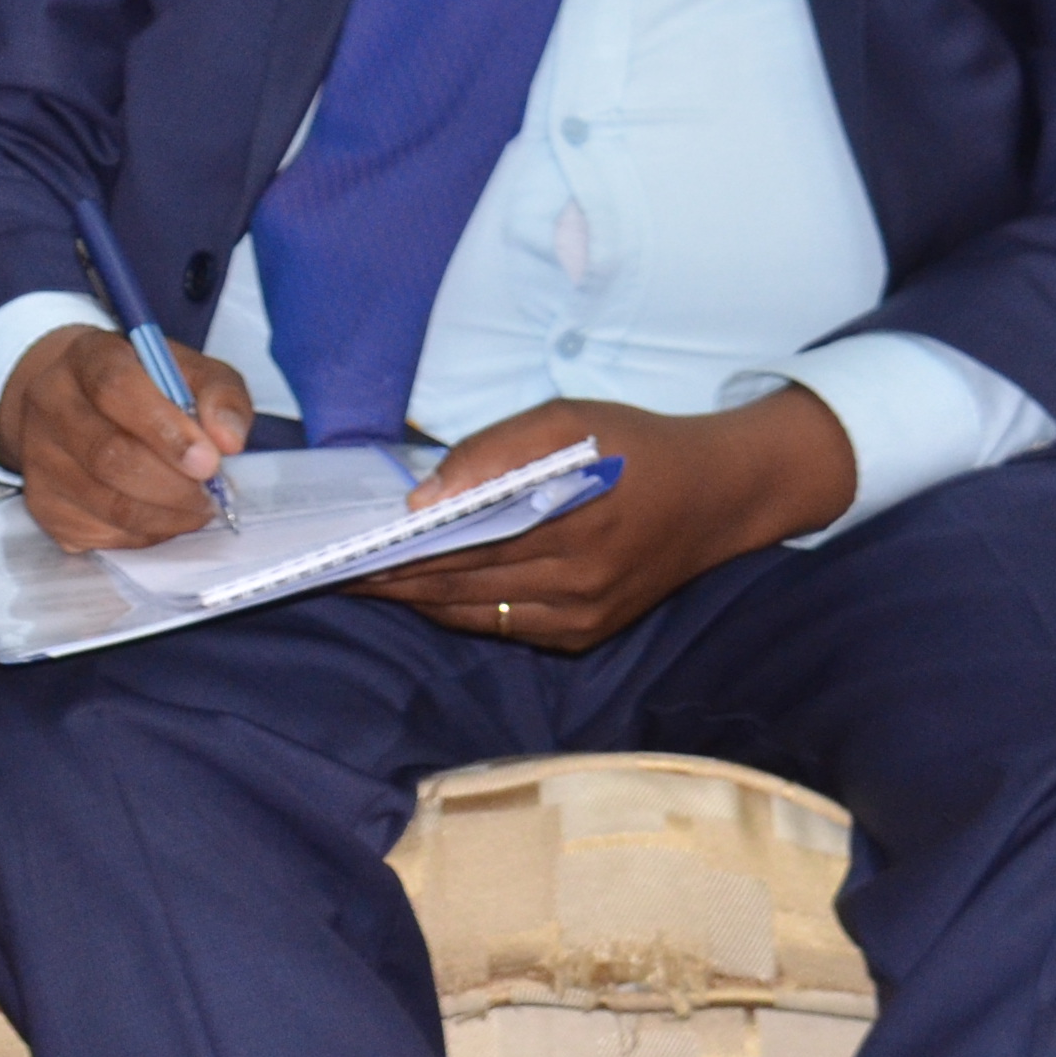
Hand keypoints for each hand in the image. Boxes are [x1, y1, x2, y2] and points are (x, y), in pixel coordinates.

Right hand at [1, 324, 257, 551]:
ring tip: (198, 508)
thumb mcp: (187, 371)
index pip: (115, 388)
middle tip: (211, 495)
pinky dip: (146, 534)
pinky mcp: (43, 504)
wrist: (72, 403)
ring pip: (106, 502)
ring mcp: (39, 457)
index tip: (208, 460)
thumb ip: (219, 394)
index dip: (165, 428)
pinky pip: (101, 532)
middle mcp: (50, 403)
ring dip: (165, 515)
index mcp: (87, 357)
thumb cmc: (141, 387)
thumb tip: (228, 440)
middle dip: (172, 484)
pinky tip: (163, 517)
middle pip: (108, 454)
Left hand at [351, 387, 857, 649]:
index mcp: (569, 523)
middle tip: (336, 570)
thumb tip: (424, 499)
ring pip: (476, 614)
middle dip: (393, 579)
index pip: (458, 544)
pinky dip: (461, 610)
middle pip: (459, 585)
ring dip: (418, 600)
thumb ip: (493, 452)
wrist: (720, 496)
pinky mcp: (587, 636)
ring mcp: (582, 618)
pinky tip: (425, 593)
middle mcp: (576, 583)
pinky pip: (506, 628)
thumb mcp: (567, 421)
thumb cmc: (635, 447)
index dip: (396, 551)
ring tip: (366, 582)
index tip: (343, 549)